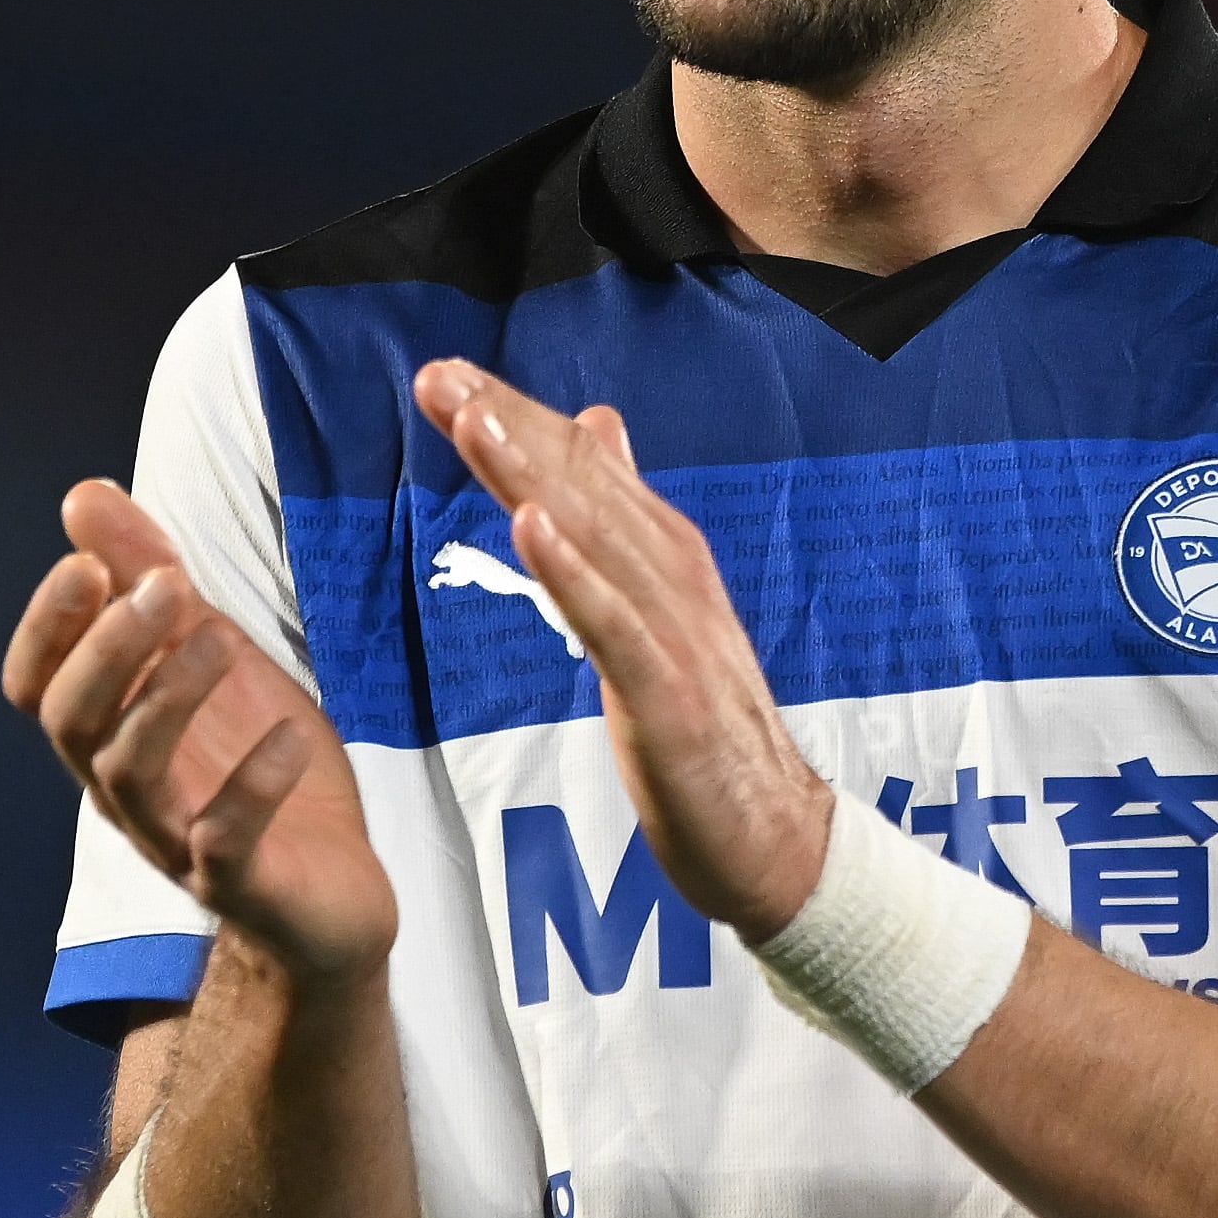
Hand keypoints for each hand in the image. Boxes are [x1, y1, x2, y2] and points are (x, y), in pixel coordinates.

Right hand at [3, 480, 394, 987]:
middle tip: (162, 585)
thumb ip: (149, 579)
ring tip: (218, 639)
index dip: (47, 628)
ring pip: (131, 776)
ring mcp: (177, 843)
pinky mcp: (241, 886)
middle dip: (105, 650)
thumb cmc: (258, 767)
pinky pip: (224, 845)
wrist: (333, 894)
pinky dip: (251, 788)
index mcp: (111, 735)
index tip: (83, 562)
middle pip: (71, 725)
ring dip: (167, 699)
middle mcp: (126, 792)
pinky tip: (288, 739)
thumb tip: (83, 494)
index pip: (37, 686)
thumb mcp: (213, 654)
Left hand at [411, 360, 831, 936]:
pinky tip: (530, 525)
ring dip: (530, 475)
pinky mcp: (668, 694)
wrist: (779, 839)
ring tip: (472, 421)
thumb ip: (626, 525)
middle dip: (509, 428)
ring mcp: (674, 634)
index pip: (583, 474)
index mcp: (665, 561)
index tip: (448, 379)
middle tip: (438, 377)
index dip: (518, 422)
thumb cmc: (711, 733)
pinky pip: (612, 624)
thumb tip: (598, 427)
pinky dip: (571, 571)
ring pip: (593, 539)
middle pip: (582, 488)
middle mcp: (673, 579)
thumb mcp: (661, 615)